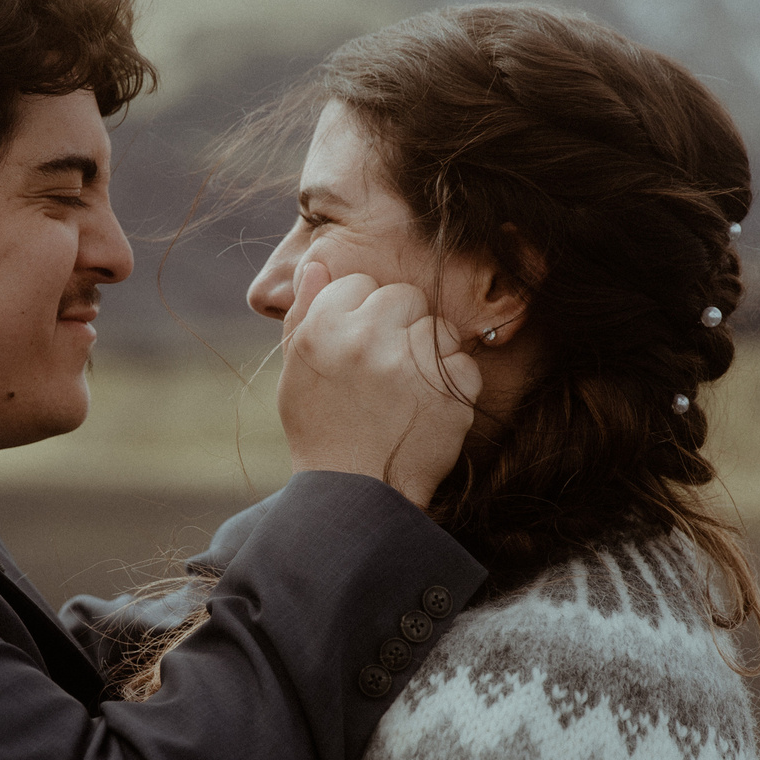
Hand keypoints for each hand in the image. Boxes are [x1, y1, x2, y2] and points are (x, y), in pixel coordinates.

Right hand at [278, 261, 482, 508]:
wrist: (354, 495)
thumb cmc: (320, 430)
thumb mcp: (296, 370)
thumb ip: (306, 312)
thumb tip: (319, 264)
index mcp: (323, 327)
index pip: (359, 284)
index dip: (359, 314)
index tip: (355, 350)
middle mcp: (367, 337)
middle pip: (403, 296)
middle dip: (397, 324)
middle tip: (382, 368)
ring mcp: (412, 364)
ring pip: (437, 326)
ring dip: (427, 352)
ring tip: (404, 391)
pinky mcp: (451, 391)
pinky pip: (463, 362)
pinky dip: (451, 383)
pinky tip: (425, 407)